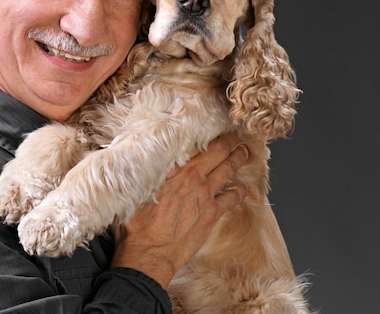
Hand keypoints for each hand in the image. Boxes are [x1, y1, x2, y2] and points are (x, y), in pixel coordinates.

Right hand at [109, 132, 248, 288]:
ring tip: (244, 152)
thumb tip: (137, 156)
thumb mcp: (134, 188)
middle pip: (218, 151)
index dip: (208, 133)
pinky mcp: (212, 214)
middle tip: (236, 135)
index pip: (196, 142)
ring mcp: (205, 195)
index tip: (213, 126)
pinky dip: (240, 190)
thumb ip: (143, 171)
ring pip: (229, 170)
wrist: (148, 253)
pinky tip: (243, 187)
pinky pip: (232, 198)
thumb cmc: (136, 223)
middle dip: (230, 141)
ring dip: (239, 159)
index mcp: (173, 167)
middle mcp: (192, 177)